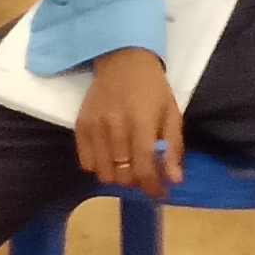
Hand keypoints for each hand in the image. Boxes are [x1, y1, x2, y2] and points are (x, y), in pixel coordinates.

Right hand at [74, 48, 184, 195]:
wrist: (123, 61)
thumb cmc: (152, 88)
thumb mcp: (172, 113)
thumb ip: (173, 148)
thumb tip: (174, 180)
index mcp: (141, 122)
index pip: (143, 167)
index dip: (152, 186)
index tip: (159, 193)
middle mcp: (115, 126)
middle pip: (122, 174)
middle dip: (136, 182)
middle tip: (144, 174)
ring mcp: (95, 126)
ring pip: (103, 172)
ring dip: (118, 176)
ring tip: (127, 166)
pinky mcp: (80, 125)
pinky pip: (85, 162)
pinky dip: (98, 166)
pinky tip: (110, 157)